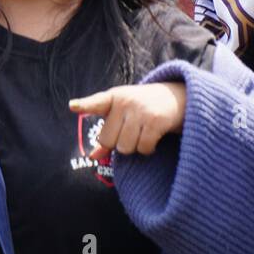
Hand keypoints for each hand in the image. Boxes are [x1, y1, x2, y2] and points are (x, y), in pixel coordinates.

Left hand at [69, 82, 186, 156]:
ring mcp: (141, 110)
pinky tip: (154, 138)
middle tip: (133, 133)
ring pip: (125, 147)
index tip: (72, 106)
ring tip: (144, 134)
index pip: (97, 102)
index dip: (84, 105)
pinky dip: (148, 149)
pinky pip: (143, 148)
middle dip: (120, 144)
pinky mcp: (155, 120)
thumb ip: (108, 134)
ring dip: (135, 147)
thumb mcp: (125, 115)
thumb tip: (93, 157)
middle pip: (109, 140)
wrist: (181, 96)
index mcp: (115, 98)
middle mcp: (126, 102)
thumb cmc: (147, 108)